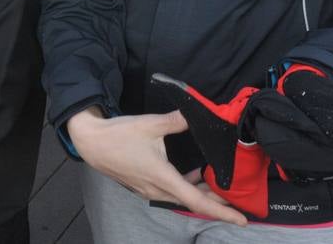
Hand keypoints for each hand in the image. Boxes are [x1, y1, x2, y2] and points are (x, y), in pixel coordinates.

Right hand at [66, 108, 246, 225]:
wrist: (91, 142)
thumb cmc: (118, 134)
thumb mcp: (149, 124)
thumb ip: (175, 121)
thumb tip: (193, 114)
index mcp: (162, 177)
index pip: (197, 200)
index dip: (221, 211)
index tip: (241, 219)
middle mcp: (157, 189)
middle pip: (192, 201)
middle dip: (216, 203)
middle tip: (237, 201)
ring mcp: (148, 189)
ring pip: (180, 197)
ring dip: (199, 194)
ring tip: (218, 188)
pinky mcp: (143, 185)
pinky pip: (170, 192)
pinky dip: (185, 187)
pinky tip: (192, 176)